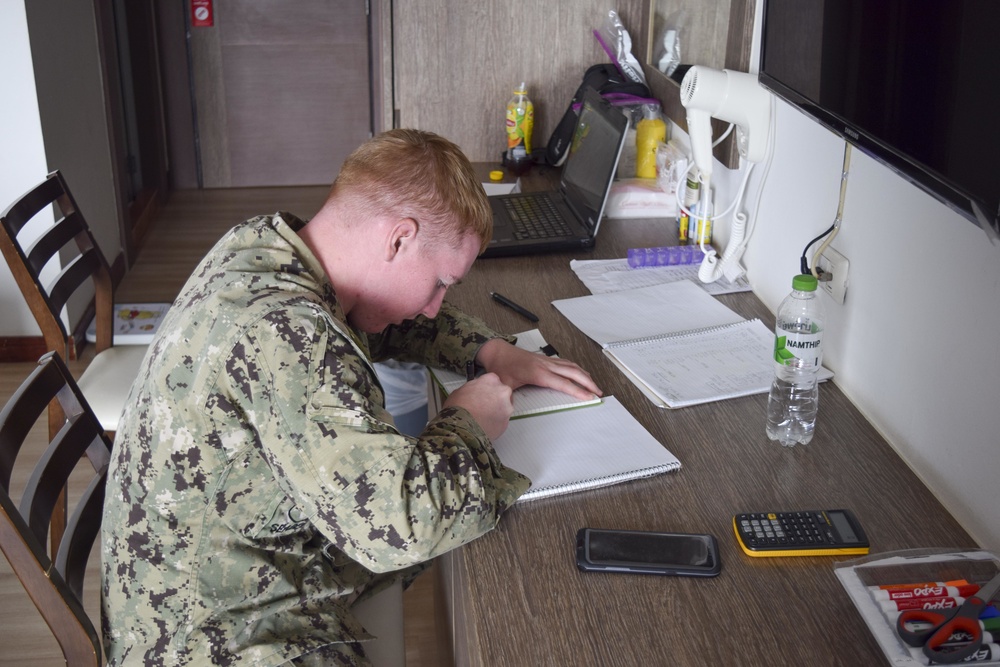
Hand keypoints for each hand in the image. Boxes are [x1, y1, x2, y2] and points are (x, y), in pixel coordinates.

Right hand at [442, 372, 513, 440]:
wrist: (462, 427)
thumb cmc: (458, 408)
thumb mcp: (459, 391)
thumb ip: (471, 388)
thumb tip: (472, 391)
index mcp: (491, 380)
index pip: (492, 380)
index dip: (486, 388)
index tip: (482, 393)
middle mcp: (503, 391)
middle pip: (502, 393)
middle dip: (495, 399)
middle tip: (484, 406)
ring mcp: (507, 407)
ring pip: (504, 407)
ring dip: (497, 411)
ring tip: (483, 418)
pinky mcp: (507, 422)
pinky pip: (502, 421)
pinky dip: (496, 423)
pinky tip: (485, 425)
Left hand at [475, 339, 601, 400]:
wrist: (497, 351)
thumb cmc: (501, 367)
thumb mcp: (504, 385)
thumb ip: (510, 398)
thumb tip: (513, 410)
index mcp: (537, 373)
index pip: (563, 383)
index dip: (578, 391)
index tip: (590, 397)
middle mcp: (545, 365)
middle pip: (573, 373)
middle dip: (588, 383)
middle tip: (599, 392)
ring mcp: (546, 361)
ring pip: (571, 366)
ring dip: (585, 375)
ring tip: (594, 384)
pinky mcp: (545, 359)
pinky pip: (565, 362)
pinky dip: (576, 368)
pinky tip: (580, 372)